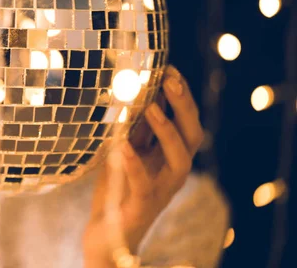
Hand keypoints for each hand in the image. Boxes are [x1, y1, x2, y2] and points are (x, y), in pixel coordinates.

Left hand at [83, 65, 203, 266]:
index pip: (185, 119)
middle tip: (170, 78)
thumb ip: (135, 127)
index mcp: (170, 153)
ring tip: (151, 107)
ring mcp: (163, 188)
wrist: (106, 231)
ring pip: (179, 158)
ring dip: (167, 130)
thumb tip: (135, 88)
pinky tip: (122, 146)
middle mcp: (173, 169)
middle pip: (192, 134)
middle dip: (184, 105)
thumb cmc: (117, 185)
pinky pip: (144, 183)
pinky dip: (134, 163)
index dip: (180, 93)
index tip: (168, 67)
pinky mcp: (144, 205)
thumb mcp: (125, 149)